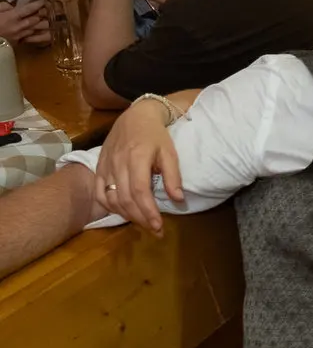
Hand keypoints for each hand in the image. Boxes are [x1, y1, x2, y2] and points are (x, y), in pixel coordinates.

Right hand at [0, 0, 50, 45]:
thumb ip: (4, 7)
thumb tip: (14, 7)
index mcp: (11, 17)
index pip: (28, 9)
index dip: (37, 4)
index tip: (44, 0)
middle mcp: (19, 26)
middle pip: (36, 19)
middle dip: (44, 14)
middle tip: (49, 9)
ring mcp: (21, 35)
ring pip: (38, 29)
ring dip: (45, 24)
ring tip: (50, 19)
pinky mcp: (20, 42)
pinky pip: (34, 38)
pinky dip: (41, 35)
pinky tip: (48, 33)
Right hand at [95, 97, 183, 232]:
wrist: (135, 116)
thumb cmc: (156, 135)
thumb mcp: (170, 152)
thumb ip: (172, 176)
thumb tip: (178, 200)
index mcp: (136, 158)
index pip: (139, 191)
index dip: (148, 211)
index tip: (159, 226)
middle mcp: (118, 163)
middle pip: (124, 198)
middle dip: (140, 218)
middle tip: (155, 230)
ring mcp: (105, 166)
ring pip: (111, 198)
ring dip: (126, 215)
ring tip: (143, 223)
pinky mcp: (98, 168)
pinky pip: (99, 192)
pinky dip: (109, 206)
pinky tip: (122, 212)